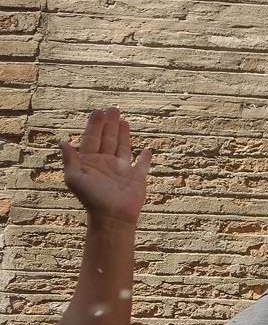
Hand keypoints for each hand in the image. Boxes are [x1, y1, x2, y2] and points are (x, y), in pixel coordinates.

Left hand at [59, 108, 150, 224]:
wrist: (112, 216)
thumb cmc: (91, 198)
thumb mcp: (75, 178)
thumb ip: (70, 160)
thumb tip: (62, 142)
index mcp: (91, 162)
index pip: (92, 138)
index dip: (94, 125)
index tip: (98, 112)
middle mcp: (106, 163)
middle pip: (107, 139)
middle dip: (109, 124)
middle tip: (113, 109)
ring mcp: (122, 170)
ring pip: (123, 147)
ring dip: (123, 134)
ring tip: (124, 120)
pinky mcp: (137, 177)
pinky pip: (142, 165)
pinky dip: (145, 158)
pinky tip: (147, 151)